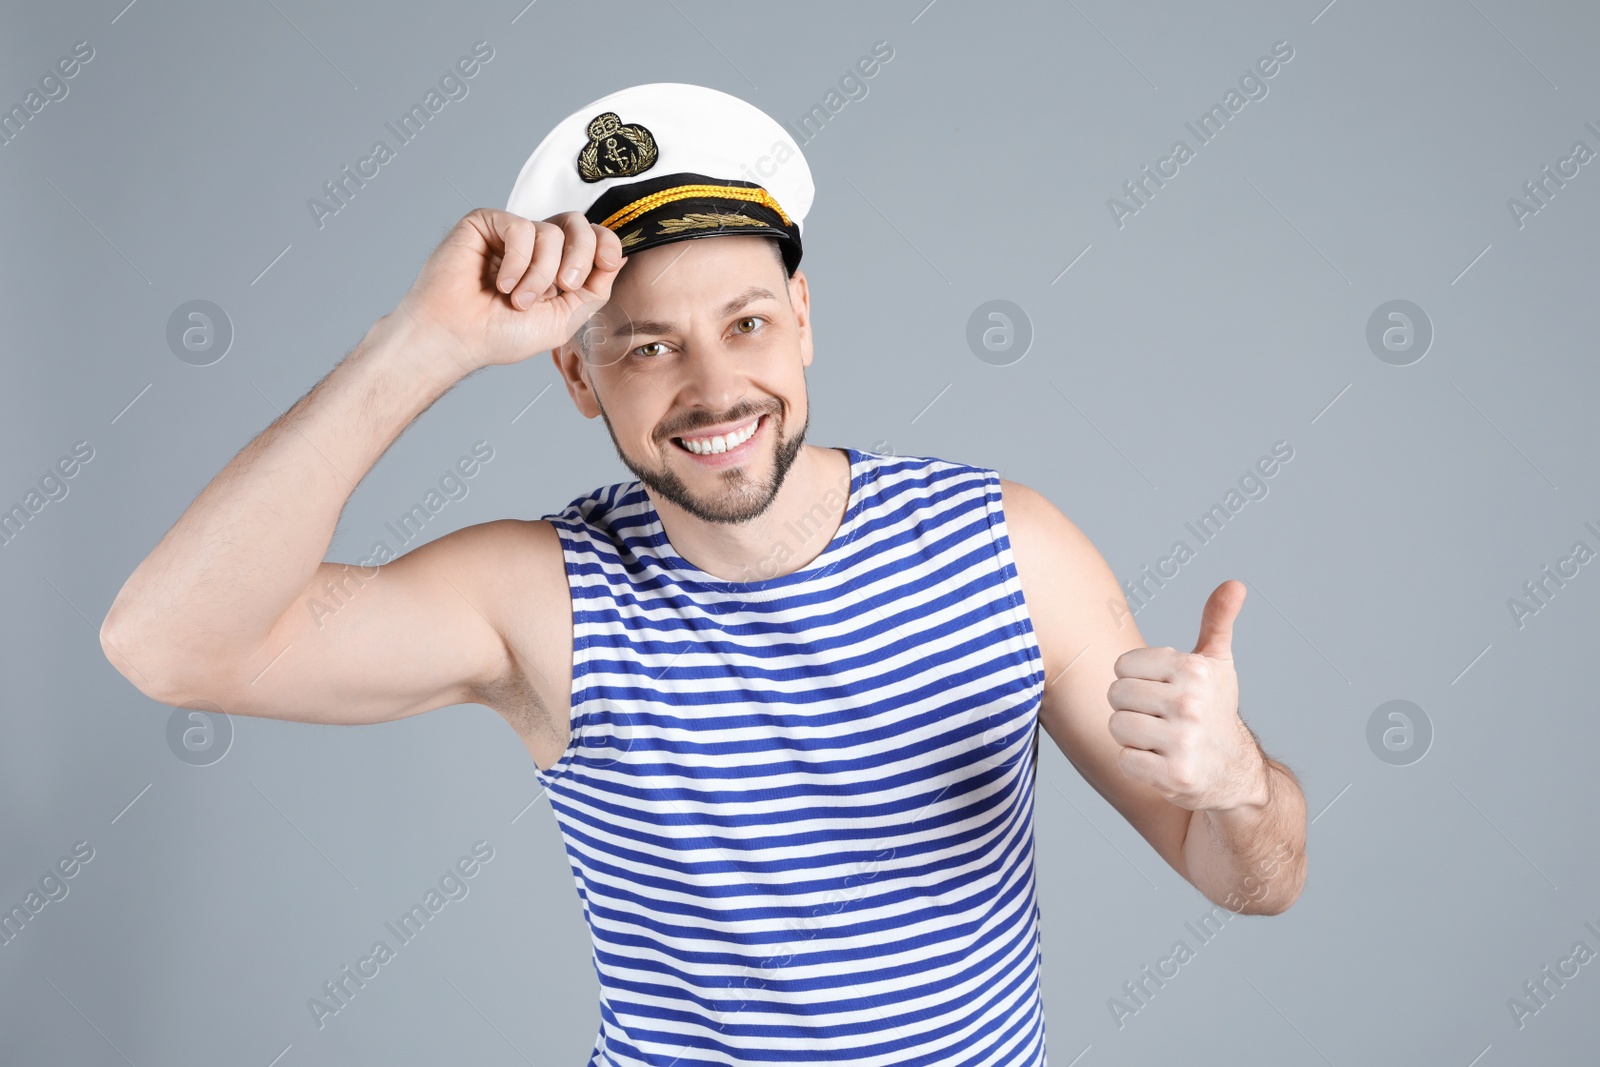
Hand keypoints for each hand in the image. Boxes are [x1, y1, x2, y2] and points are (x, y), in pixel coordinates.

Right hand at [389, 208, 626, 373]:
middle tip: (563, 287)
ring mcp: (510, 233)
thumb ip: (595, 289)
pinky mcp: (485, 223)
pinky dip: (517, 261)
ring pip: (551, 231)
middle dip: (580, 256)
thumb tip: (618, 256)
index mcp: (555, 266)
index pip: (591, 238)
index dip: (605, 243)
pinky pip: (520, 227)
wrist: (458, 338)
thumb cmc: (501, 334)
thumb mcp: (564, 319)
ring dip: (541, 273)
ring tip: (518, 300)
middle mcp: (534, 246)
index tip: (607, 262)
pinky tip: (500, 284)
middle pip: (577, 224)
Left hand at [1105, 579, 1265, 811]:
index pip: (1122, 666)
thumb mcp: (1217, 664)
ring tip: (1159, 740)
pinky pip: (1124, 760)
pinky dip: (1137, 764)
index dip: (1136, 680)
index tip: (1162, 692)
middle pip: (1115, 695)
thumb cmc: (1214, 710)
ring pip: (1117, 726)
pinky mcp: (1174, 775)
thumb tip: (1234, 584)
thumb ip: (1217, 622)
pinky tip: (1162, 763)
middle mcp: (1190, 703)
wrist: (1234, 772)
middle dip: (1131, 708)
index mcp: (1194, 670)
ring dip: (1131, 737)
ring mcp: (1183, 741)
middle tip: (1160, 719)